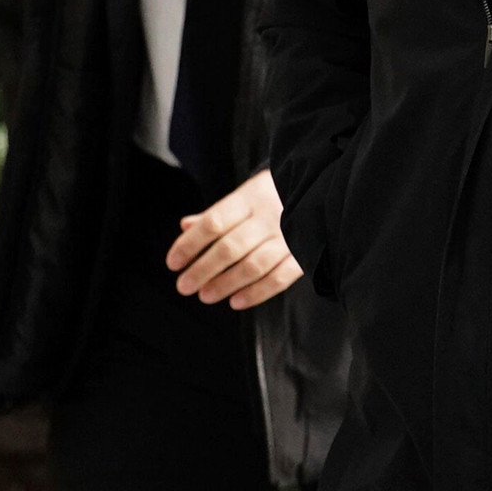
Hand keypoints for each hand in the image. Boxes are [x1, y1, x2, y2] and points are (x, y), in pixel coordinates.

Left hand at [167, 168, 303, 309]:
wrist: (318, 189)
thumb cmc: (270, 197)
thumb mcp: (243, 196)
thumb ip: (215, 214)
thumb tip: (185, 227)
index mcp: (249, 198)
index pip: (214, 222)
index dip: (190, 244)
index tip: (173, 263)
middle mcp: (269, 216)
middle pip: (231, 247)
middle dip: (203, 269)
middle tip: (184, 286)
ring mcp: (288, 235)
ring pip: (254, 265)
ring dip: (226, 284)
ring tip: (205, 296)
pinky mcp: (303, 254)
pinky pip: (280, 277)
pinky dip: (257, 293)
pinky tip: (236, 302)